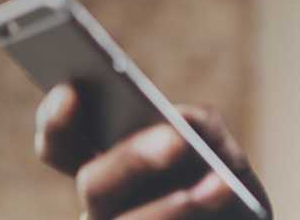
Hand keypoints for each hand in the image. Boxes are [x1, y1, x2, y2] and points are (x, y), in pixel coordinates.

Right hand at [34, 84, 271, 218]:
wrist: (243, 218)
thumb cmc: (224, 184)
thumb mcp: (220, 149)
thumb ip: (201, 127)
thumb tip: (186, 122)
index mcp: (107, 169)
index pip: (61, 146)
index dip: (56, 120)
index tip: (70, 90)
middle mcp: (103, 208)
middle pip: (94, 185)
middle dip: (134, 159)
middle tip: (177, 140)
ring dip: (172, 205)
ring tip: (219, 184)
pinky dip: (196, 217)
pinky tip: (226, 195)